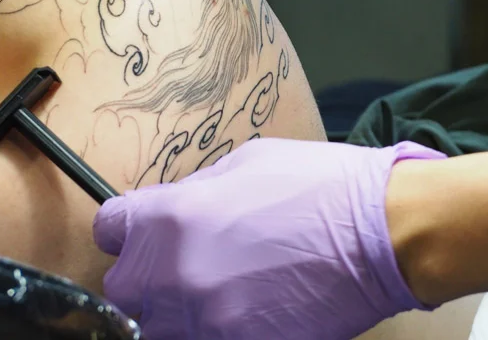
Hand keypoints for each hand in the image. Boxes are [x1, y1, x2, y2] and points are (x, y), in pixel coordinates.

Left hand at [93, 138, 444, 339]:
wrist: (380, 232)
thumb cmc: (322, 186)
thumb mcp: (248, 163)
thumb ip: (197, 191)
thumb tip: (176, 207)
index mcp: (171, 216)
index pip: (108, 229)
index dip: (127, 229)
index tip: (141, 234)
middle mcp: (174, 271)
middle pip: (123, 289)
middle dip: (149, 276)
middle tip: (186, 267)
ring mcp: (205, 318)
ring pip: (160, 327)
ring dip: (180, 310)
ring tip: (223, 291)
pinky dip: (217, 329)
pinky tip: (250, 309)